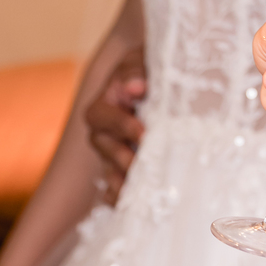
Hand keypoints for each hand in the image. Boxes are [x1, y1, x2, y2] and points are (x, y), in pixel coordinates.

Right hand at [85, 44, 147, 204]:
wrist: (165, 79)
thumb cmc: (152, 67)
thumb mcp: (143, 60)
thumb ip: (136, 71)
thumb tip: (134, 87)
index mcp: (105, 102)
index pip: (101, 116)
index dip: (120, 126)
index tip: (143, 133)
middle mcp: (104, 130)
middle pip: (102, 148)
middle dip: (122, 159)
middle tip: (143, 167)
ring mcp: (113, 152)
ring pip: (108, 171)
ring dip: (122, 183)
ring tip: (140, 193)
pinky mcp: (126, 168)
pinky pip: (116, 187)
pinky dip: (123, 197)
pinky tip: (138, 205)